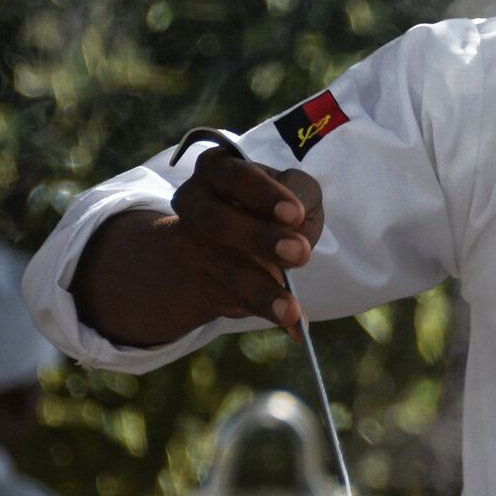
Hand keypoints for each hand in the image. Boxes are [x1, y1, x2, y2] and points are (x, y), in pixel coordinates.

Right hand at [168, 147, 324, 337]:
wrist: (230, 242)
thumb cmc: (271, 206)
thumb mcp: (292, 190)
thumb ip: (299, 195)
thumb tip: (298, 221)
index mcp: (217, 170)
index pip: (231, 174)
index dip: (262, 193)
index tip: (294, 214)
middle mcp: (195, 205)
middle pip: (216, 221)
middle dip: (259, 238)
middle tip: (299, 253)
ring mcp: (195, 247)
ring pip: (224, 268)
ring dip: (260, 288)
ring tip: (291, 308)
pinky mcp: (209, 282)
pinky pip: (237, 299)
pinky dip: (267, 311)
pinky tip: (293, 324)